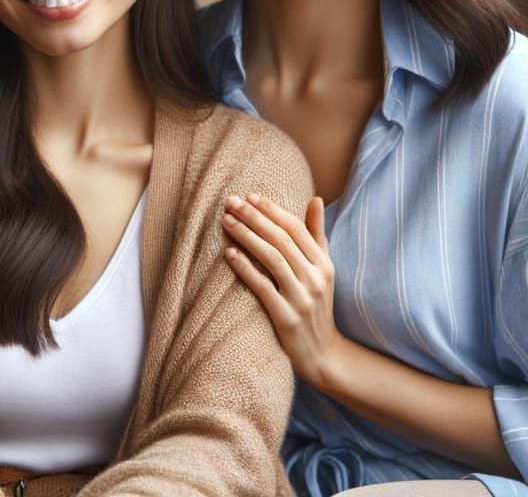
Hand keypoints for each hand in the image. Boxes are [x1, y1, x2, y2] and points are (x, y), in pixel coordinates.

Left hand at [222, 193, 345, 390]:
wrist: (323, 354)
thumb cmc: (317, 304)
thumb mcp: (323, 269)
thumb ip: (317, 234)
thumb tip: (316, 199)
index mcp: (323, 264)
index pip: (296, 228)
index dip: (272, 210)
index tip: (250, 196)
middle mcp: (315, 278)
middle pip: (281, 239)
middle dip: (254, 217)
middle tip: (231, 201)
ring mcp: (302, 298)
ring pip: (272, 259)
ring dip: (247, 236)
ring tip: (226, 221)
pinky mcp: (287, 318)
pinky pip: (263, 288)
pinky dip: (245, 268)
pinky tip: (228, 254)